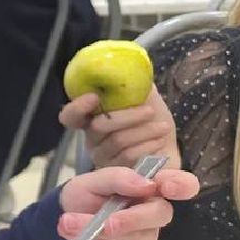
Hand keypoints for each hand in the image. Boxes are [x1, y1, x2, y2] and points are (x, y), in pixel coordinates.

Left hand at [57, 166, 198, 239]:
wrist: (64, 222)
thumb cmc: (86, 197)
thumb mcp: (92, 181)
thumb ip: (117, 177)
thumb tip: (146, 184)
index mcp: (149, 187)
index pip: (181, 184)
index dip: (182, 184)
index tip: (167, 187)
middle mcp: (153, 211)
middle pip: (160, 214)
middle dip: (132, 219)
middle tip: (107, 223)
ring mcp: (146, 235)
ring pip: (135, 236)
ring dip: (99, 232)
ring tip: (69, 223)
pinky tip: (82, 238)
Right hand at [59, 87, 181, 170]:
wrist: (169, 148)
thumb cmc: (153, 121)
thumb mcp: (146, 98)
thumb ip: (134, 84)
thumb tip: (131, 67)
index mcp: (93, 119)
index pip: (70, 117)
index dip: (77, 107)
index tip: (94, 96)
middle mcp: (93, 139)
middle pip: (98, 127)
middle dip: (127, 117)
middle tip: (150, 111)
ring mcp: (104, 157)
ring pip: (117, 141)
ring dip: (144, 131)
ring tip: (163, 126)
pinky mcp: (120, 172)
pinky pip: (129, 156)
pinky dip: (148, 145)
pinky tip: (160, 141)